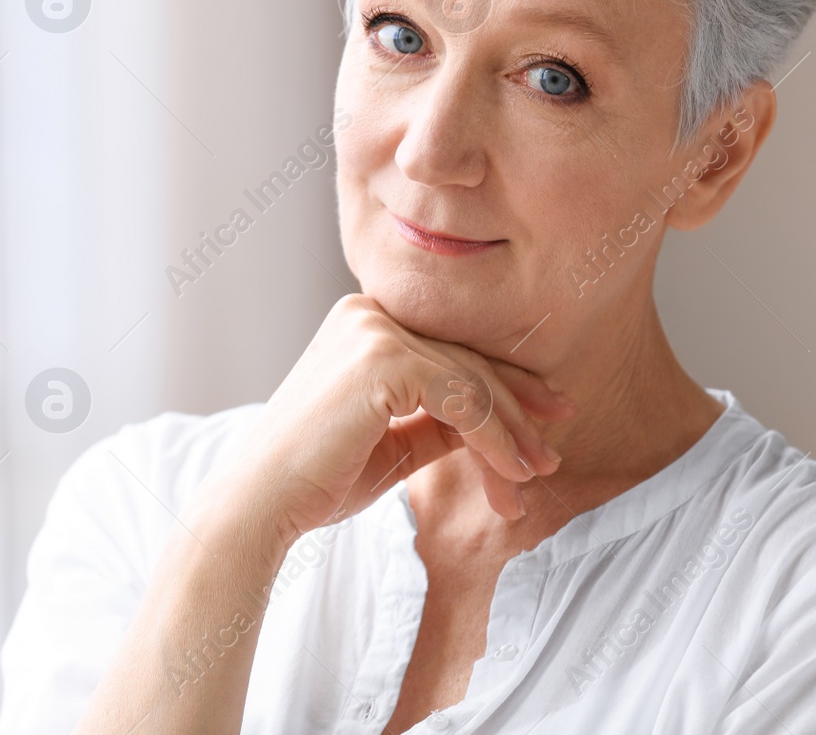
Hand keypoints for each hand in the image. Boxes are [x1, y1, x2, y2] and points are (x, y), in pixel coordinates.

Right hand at [196, 294, 574, 546]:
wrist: (262, 503)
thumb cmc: (317, 478)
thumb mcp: (393, 444)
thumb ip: (440, 423)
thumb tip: (500, 426)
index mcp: (362, 323)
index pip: (448, 349)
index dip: (503, 384)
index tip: (546, 417)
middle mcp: (367, 312)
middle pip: (465, 361)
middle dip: (517, 410)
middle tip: (554, 449)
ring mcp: (374, 330)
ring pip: (470, 381)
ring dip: (510, 435)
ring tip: (535, 476)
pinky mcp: (382, 358)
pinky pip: (462, 398)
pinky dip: (494, 439)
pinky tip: (512, 474)